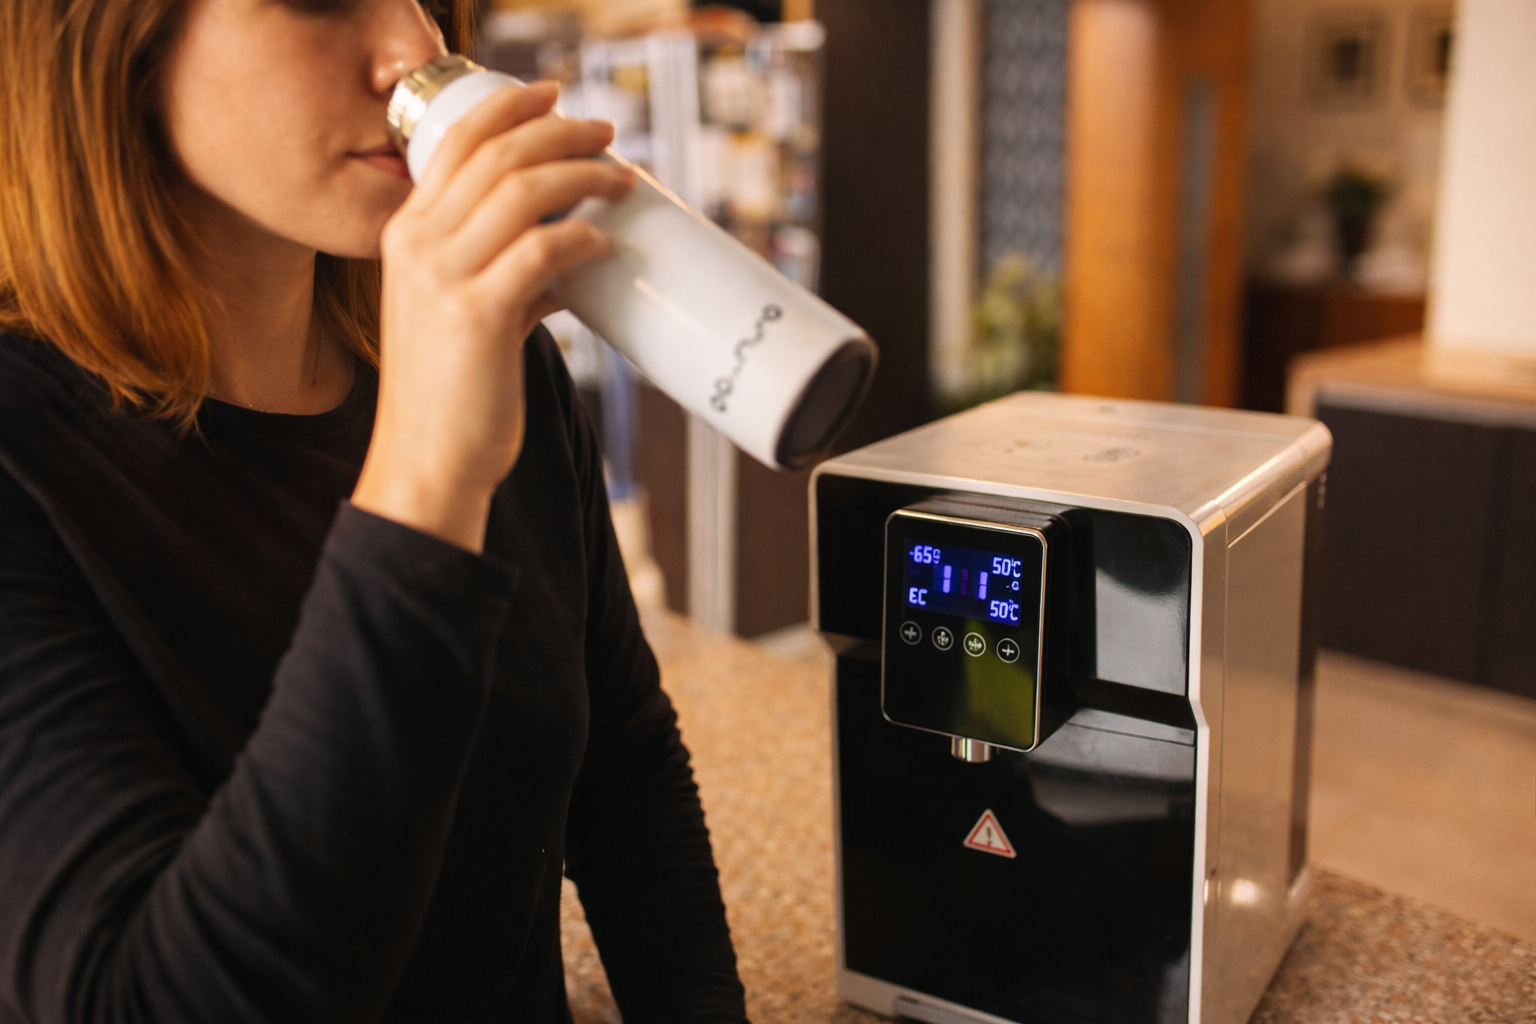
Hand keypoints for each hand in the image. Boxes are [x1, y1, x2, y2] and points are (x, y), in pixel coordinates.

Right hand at [353, 81, 634, 552]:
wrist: (429, 462)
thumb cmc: (454, 394)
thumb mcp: (464, 315)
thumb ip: (505, 274)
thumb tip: (568, 248)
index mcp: (406, 233)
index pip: (459, 142)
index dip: (511, 108)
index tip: (556, 98)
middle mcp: (417, 244)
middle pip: (498, 154)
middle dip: (561, 133)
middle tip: (608, 136)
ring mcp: (443, 277)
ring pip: (523, 191)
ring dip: (583, 176)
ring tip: (621, 181)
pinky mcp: (478, 314)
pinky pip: (542, 251)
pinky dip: (581, 237)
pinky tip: (602, 243)